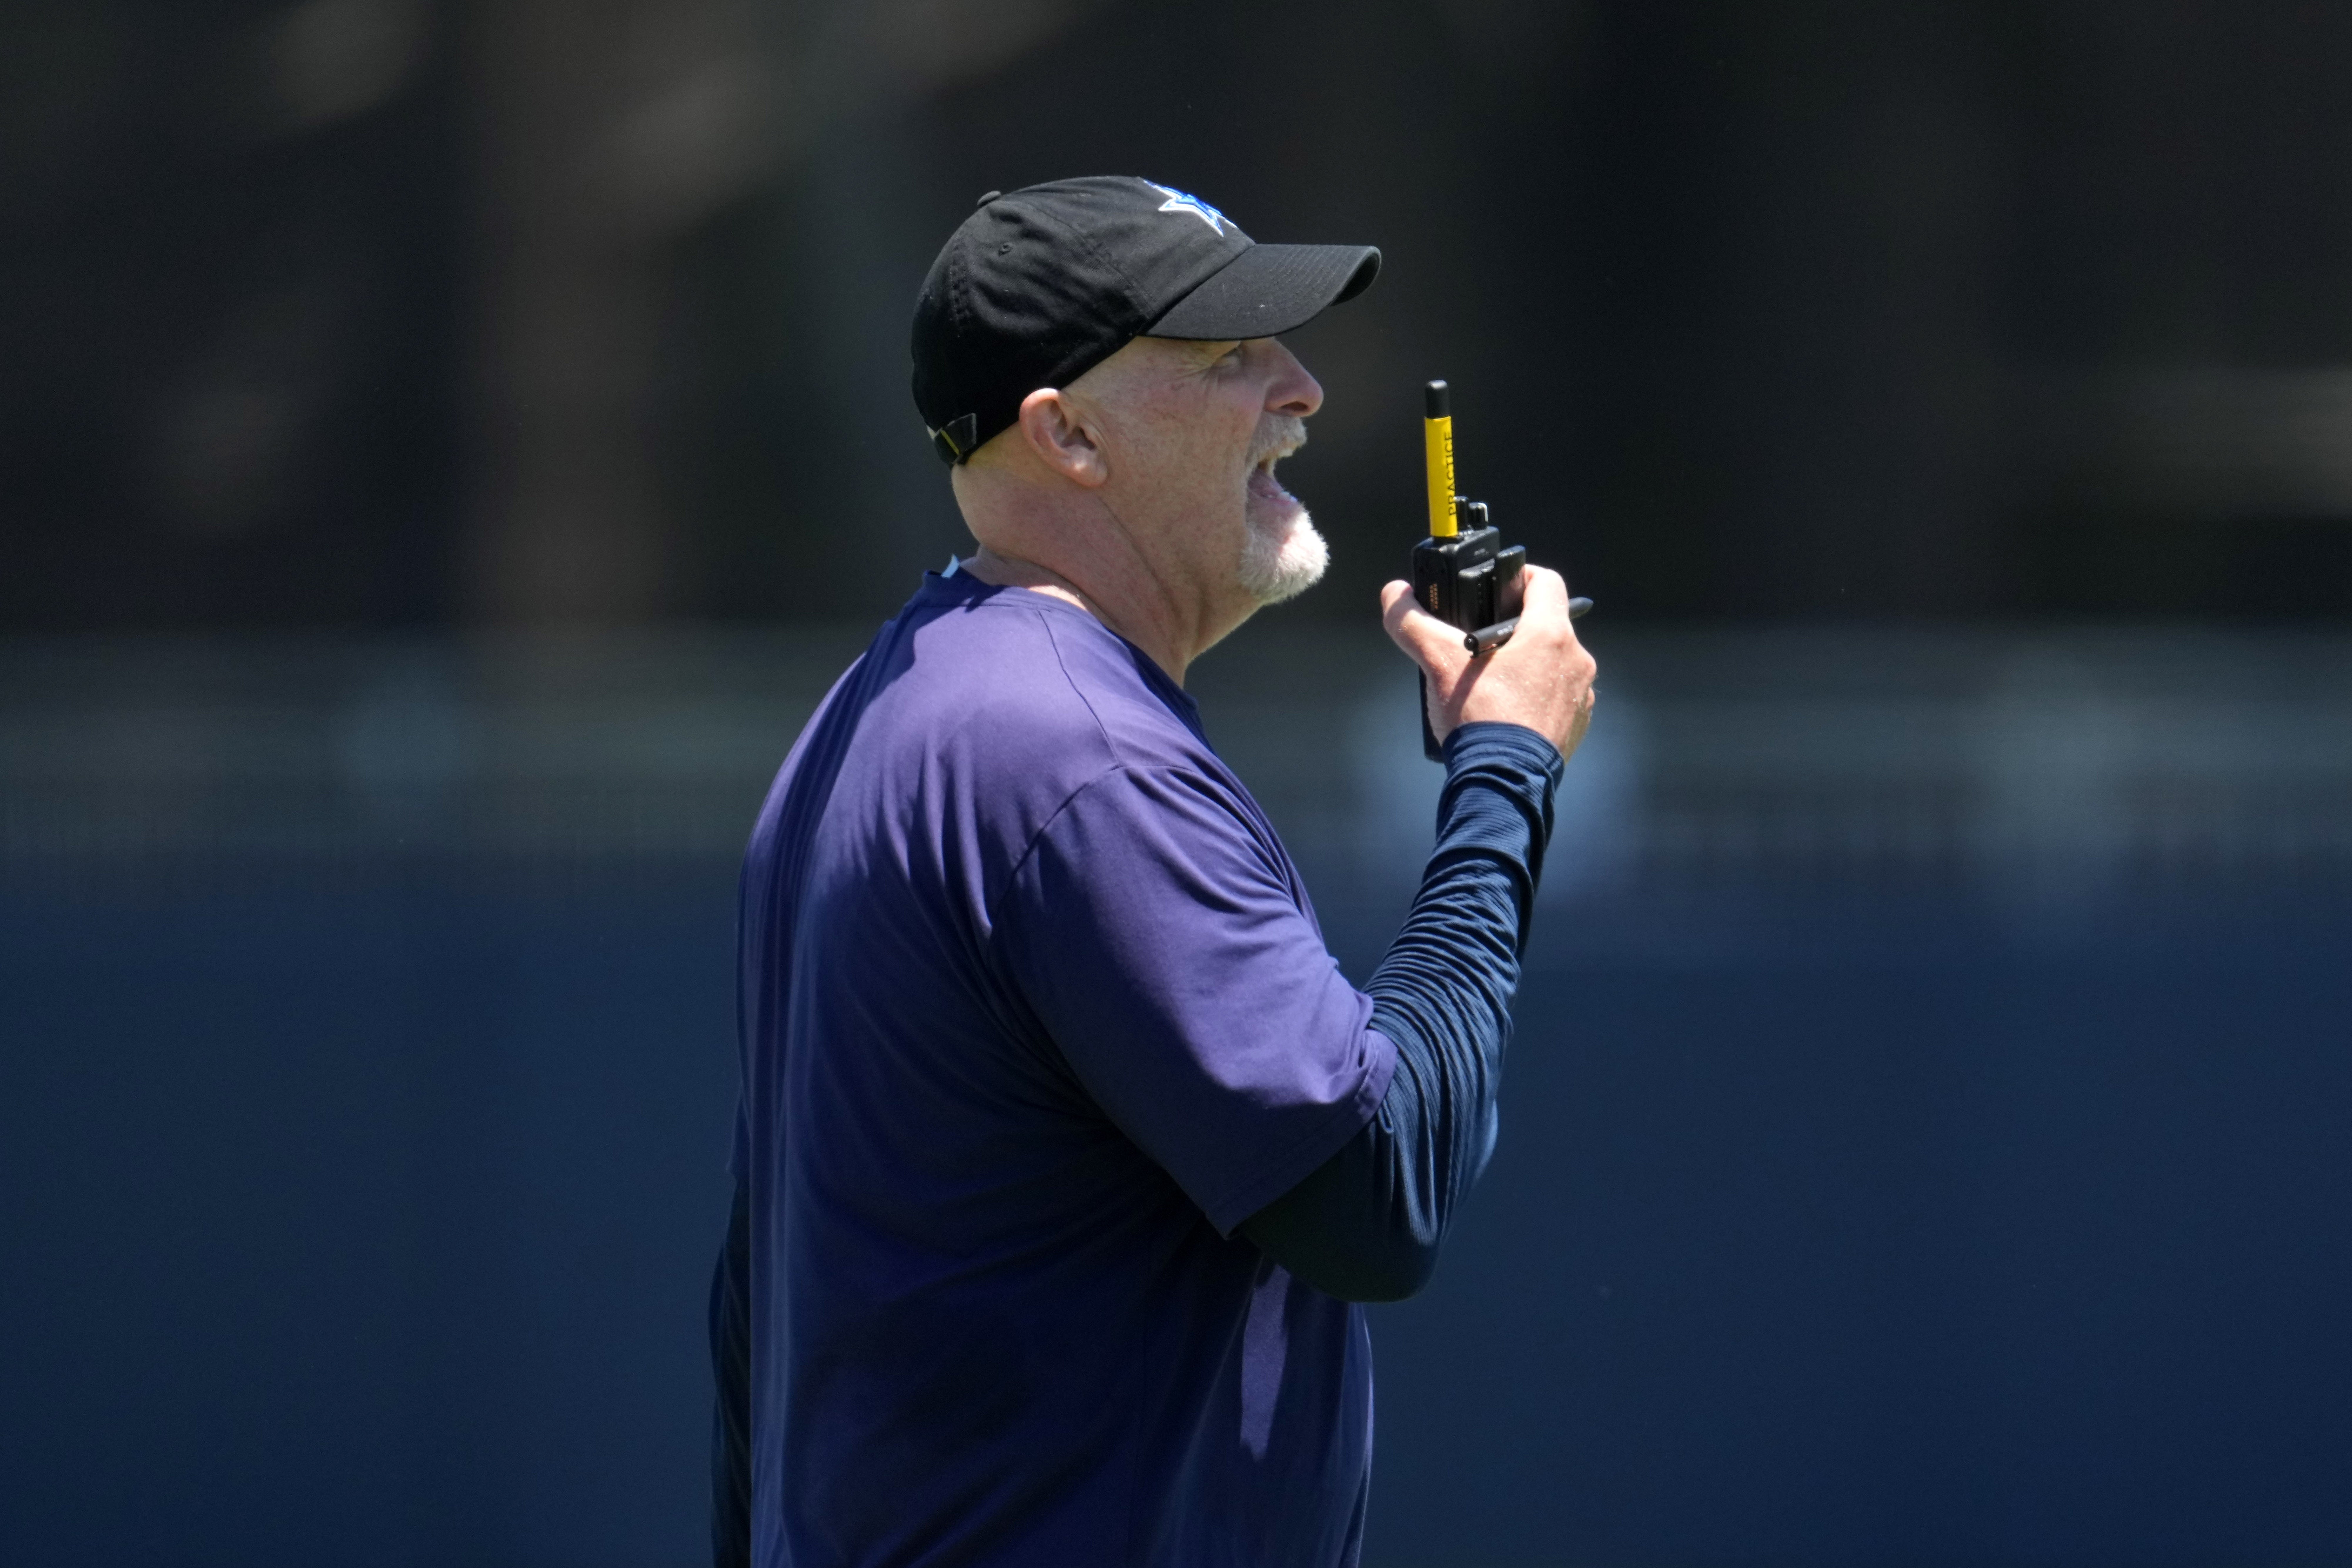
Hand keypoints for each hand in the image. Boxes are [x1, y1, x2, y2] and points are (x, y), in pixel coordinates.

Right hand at [1380, 564, 1596, 760]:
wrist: (1501, 785)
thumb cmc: (1479, 717)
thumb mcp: (1437, 662)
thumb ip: (1412, 622)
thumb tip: (1394, 594)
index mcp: (1551, 635)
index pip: (1546, 582)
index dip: (1521, 576)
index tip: (1499, 587)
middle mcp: (1576, 662)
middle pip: (1547, 626)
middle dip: (1515, 629)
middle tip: (1481, 642)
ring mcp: (1580, 697)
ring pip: (1552, 664)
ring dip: (1526, 665)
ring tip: (1489, 682)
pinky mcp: (1575, 727)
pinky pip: (1556, 699)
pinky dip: (1534, 698)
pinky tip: (1505, 712)